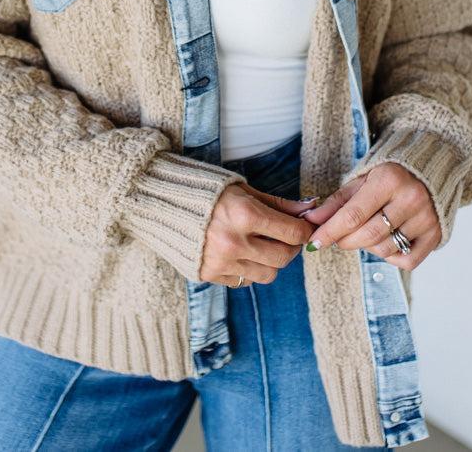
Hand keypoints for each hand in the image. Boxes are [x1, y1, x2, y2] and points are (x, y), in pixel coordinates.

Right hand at [201, 183, 316, 286]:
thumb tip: (309, 209)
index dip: (304, 229)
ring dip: (272, 261)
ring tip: (263, 244)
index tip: (304, 226)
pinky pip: (244, 281)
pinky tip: (242, 252)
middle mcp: (234, 242)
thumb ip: (278, 204)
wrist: (163, 203)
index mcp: (244, 214)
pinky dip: (250, 269)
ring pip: (268, 275)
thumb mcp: (244, 190)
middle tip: (286, 236)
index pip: (292, 233)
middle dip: (291, 247)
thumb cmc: (208, 191)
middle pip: (283, 258)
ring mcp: (221, 262)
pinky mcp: (210, 275)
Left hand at [299, 162, 441, 269]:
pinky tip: (386, 241)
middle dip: (345, 241)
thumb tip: (311, 220)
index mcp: (389, 180)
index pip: (353, 215)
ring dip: (366, 247)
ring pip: (385, 249)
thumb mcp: (362, 180)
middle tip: (337, 237)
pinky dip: (390, 257)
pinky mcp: (436, 235)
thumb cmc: (390, 175)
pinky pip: (406, 261)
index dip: (330, 232)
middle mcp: (411, 199)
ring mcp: (426, 219)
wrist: (429, 169)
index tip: (314, 242)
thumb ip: (337, 202)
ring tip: (365, 232)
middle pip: (368, 235)